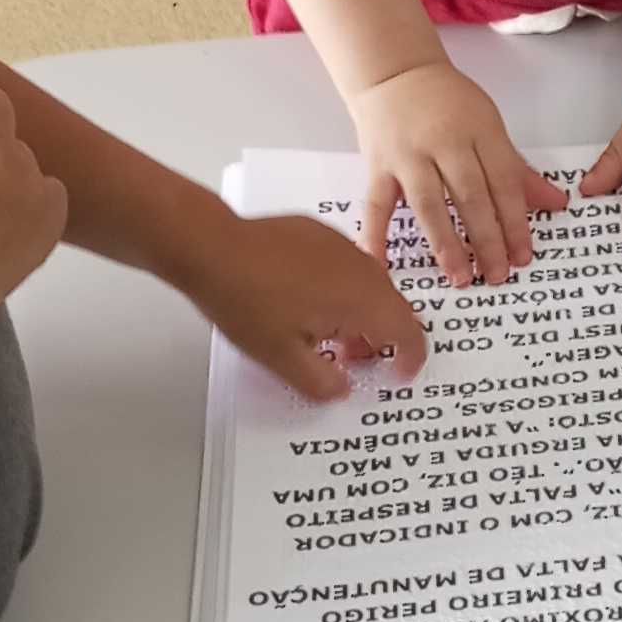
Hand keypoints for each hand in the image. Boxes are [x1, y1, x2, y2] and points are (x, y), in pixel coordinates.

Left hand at [183, 209, 427, 402]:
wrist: (212, 247)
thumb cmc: (244, 297)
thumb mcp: (282, 358)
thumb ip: (322, 382)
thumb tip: (342, 388)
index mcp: (361, 301)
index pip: (409, 334)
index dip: (409, 358)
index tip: (400, 373)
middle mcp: (361, 269)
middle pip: (393, 309)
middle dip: (380, 339)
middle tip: (352, 360)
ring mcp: (341, 246)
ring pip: (370, 286)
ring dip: (360, 314)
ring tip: (323, 334)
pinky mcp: (320, 233)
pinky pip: (346, 266)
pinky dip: (341, 289)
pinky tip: (305, 302)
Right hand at [350, 63, 570, 287]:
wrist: (395, 72)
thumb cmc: (448, 102)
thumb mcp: (489, 126)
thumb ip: (518, 170)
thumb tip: (556, 204)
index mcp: (480, 131)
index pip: (503, 183)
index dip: (515, 222)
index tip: (523, 256)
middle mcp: (445, 142)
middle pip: (470, 196)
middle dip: (486, 239)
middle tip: (497, 275)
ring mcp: (408, 154)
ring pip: (428, 203)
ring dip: (444, 243)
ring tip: (459, 277)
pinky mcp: (377, 164)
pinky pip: (377, 204)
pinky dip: (376, 235)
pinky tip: (382, 266)